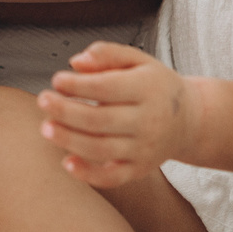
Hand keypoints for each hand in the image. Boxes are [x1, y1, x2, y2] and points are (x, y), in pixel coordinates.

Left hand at [37, 41, 197, 187]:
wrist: (190, 120)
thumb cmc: (155, 85)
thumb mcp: (138, 60)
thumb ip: (108, 54)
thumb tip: (76, 62)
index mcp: (148, 89)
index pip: (108, 87)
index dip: (79, 84)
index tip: (57, 79)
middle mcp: (148, 121)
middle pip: (101, 120)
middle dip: (67, 111)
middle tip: (42, 101)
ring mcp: (144, 149)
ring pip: (102, 149)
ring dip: (70, 140)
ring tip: (46, 128)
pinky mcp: (140, 169)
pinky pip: (113, 177)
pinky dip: (89, 174)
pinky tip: (66, 162)